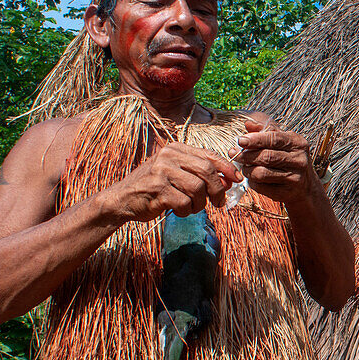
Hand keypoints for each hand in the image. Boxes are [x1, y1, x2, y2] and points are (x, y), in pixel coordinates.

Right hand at [106, 142, 237, 222]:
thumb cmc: (154, 188)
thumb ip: (199, 174)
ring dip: (200, 203)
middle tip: (219, 202)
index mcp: (175, 148)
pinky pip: (185, 202)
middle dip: (217, 189)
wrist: (122, 200)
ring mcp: (162, 171)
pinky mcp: (157, 189)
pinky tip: (179, 211)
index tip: (236, 180)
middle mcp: (168, 156)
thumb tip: (229, 180)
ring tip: (192, 207)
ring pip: (198, 188)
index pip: (209, 155)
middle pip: (206, 171)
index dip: (227, 168)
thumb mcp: (176, 174)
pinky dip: (186, 211)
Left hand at [231, 117, 320, 206]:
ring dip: (247, 169)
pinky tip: (252, 177)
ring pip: (261, 173)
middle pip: (266, 157)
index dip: (256, 139)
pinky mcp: (286, 193)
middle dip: (246, 155)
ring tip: (244, 166)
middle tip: (234, 154)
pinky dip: (252, 181)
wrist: (305, 186)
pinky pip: (261, 187)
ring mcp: (294, 178)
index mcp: (298, 143)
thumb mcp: (282, 141)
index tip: (240, 140)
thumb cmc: (288, 158)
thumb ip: (265, 130)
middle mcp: (299, 160)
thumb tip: (248, 122)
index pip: (275, 139)